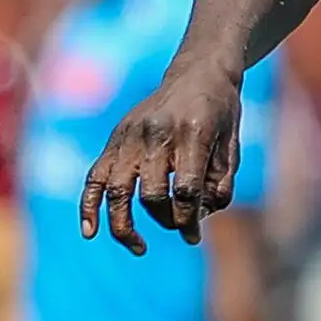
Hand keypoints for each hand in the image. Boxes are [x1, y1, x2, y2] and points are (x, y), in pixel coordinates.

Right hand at [80, 61, 244, 253]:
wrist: (198, 73)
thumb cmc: (220, 115)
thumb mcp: (232, 147)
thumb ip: (220, 185)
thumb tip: (198, 218)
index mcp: (191, 133)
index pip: (185, 189)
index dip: (189, 219)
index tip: (193, 236)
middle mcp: (156, 133)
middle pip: (152, 194)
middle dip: (166, 221)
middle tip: (180, 229)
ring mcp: (130, 135)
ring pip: (117, 191)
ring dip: (124, 226)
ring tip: (139, 247)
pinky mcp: (116, 138)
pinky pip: (94, 177)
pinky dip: (89, 206)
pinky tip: (90, 232)